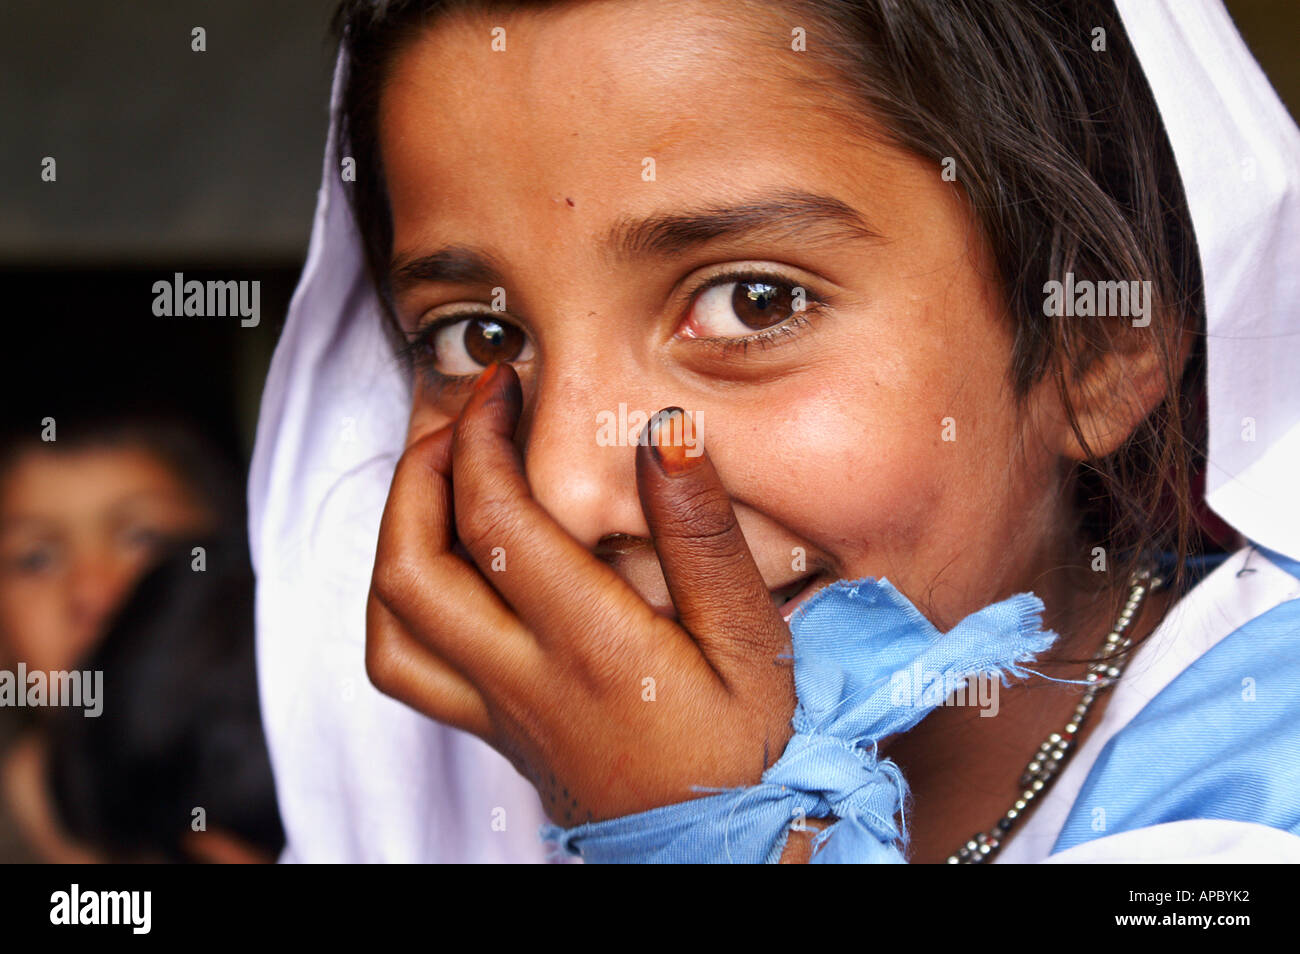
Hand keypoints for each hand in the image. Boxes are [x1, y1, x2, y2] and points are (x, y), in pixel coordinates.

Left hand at [365, 361, 796, 825]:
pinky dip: (397, 601)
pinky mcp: (495, 729)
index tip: (502, 386)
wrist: (723, 854)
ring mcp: (498, 710)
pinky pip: (406, 668)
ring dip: (395, 532)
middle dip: (418, 471)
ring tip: (437, 478)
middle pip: (411, 566)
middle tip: (459, 419)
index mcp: (589, 645)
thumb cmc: (748, 753)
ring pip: (392, 621)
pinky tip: (437, 565)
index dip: (481, 436)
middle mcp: (524, 678)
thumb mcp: (752, 644)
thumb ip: (704, 539)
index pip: (495, 519)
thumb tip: (662, 435)